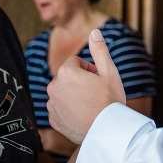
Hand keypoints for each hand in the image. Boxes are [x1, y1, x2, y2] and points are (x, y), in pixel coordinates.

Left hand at [47, 29, 125, 143]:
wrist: (107, 132)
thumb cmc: (110, 100)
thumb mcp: (110, 71)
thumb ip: (100, 50)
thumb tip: (95, 31)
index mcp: (66, 71)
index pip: (76, 62)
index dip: (90, 69)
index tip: (99, 81)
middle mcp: (54, 86)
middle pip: (68, 77)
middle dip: (80, 81)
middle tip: (96, 94)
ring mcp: (52, 104)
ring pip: (64, 92)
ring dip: (74, 95)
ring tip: (91, 106)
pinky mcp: (52, 120)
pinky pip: (60, 109)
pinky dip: (69, 110)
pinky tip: (84, 116)